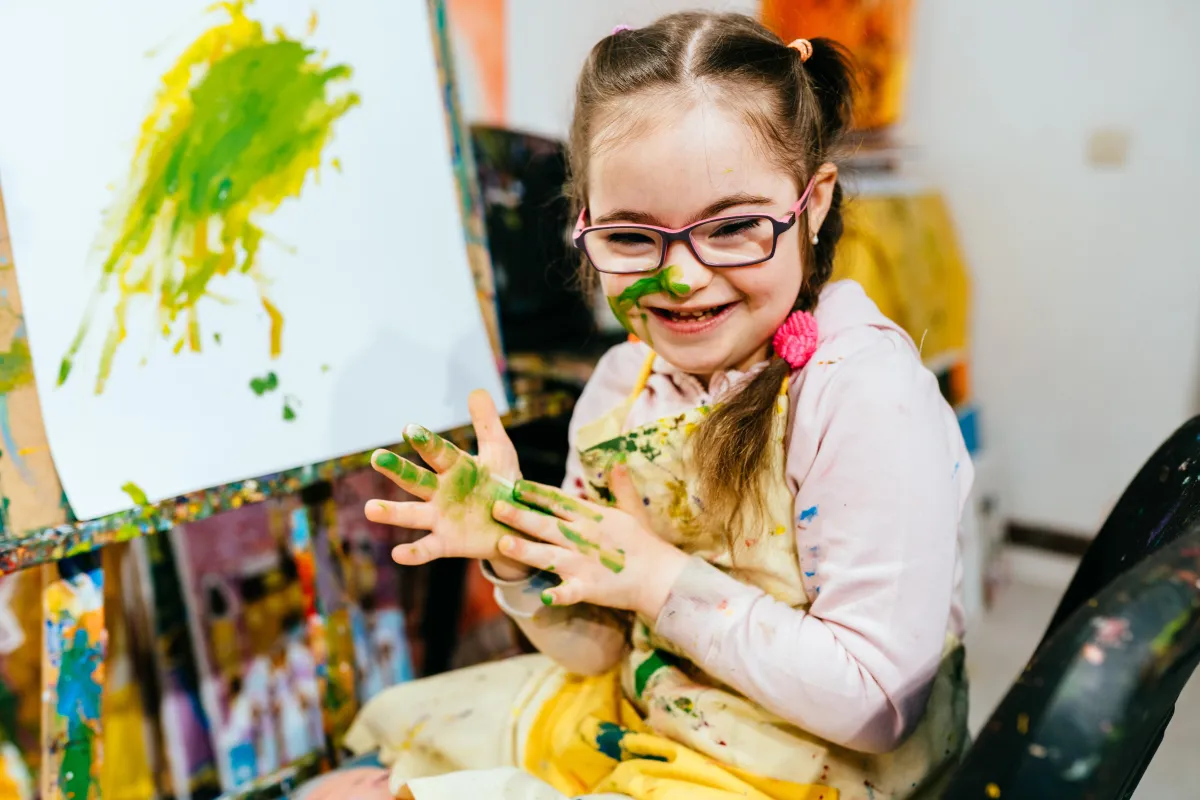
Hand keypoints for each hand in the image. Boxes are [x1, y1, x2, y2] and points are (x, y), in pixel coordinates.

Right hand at [365, 389, 529, 575]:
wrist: (517, 524)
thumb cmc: (504, 484)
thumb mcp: (499, 452)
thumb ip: (486, 424)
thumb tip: (477, 390)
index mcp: (454, 467)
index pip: (437, 451)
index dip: (425, 441)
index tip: (409, 428)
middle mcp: (441, 491)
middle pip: (416, 479)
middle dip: (397, 469)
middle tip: (376, 457)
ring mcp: (441, 518)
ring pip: (413, 513)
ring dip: (392, 512)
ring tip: (370, 509)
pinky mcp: (448, 542)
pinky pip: (427, 549)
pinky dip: (413, 553)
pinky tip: (397, 554)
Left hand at [491, 465, 689, 619]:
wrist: (662, 577)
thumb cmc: (645, 544)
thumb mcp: (633, 511)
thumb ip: (621, 488)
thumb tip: (617, 462)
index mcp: (591, 518)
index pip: (559, 502)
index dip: (536, 493)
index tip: (515, 486)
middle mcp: (583, 538)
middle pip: (547, 525)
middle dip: (520, 517)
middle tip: (496, 508)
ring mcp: (585, 564)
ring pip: (549, 556)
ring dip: (526, 551)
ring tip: (503, 544)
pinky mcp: (590, 587)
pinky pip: (570, 592)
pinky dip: (558, 596)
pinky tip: (543, 597)